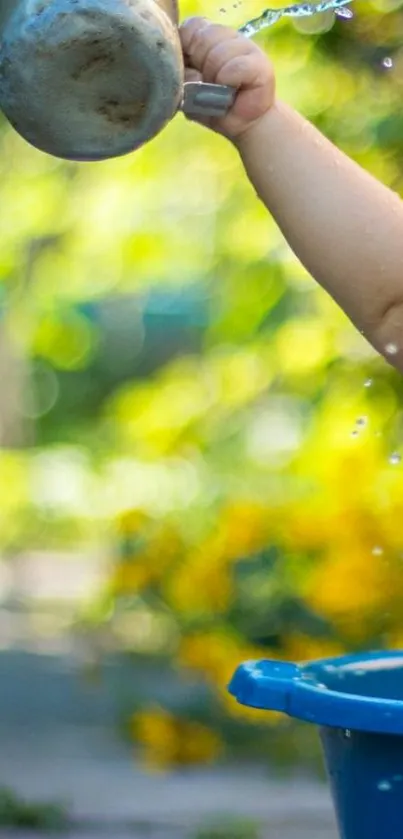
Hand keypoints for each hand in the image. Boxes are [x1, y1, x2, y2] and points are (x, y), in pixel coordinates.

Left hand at [179, 17, 275, 141]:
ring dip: (215, 78)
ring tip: (222, 91)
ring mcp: (245, 45)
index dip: (186, 47)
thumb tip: (191, 73)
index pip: (191, 27)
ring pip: (218, 54)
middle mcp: (226, 35)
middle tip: (209, 84)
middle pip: (202, 39)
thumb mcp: (187, 93)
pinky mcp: (260, 62)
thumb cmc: (214, 105)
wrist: (243, 124)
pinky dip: (229, 82)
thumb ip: (181, 77)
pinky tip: (233, 91)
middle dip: (200, 67)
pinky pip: (235, 67)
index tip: (192, 68)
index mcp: (206, 36)